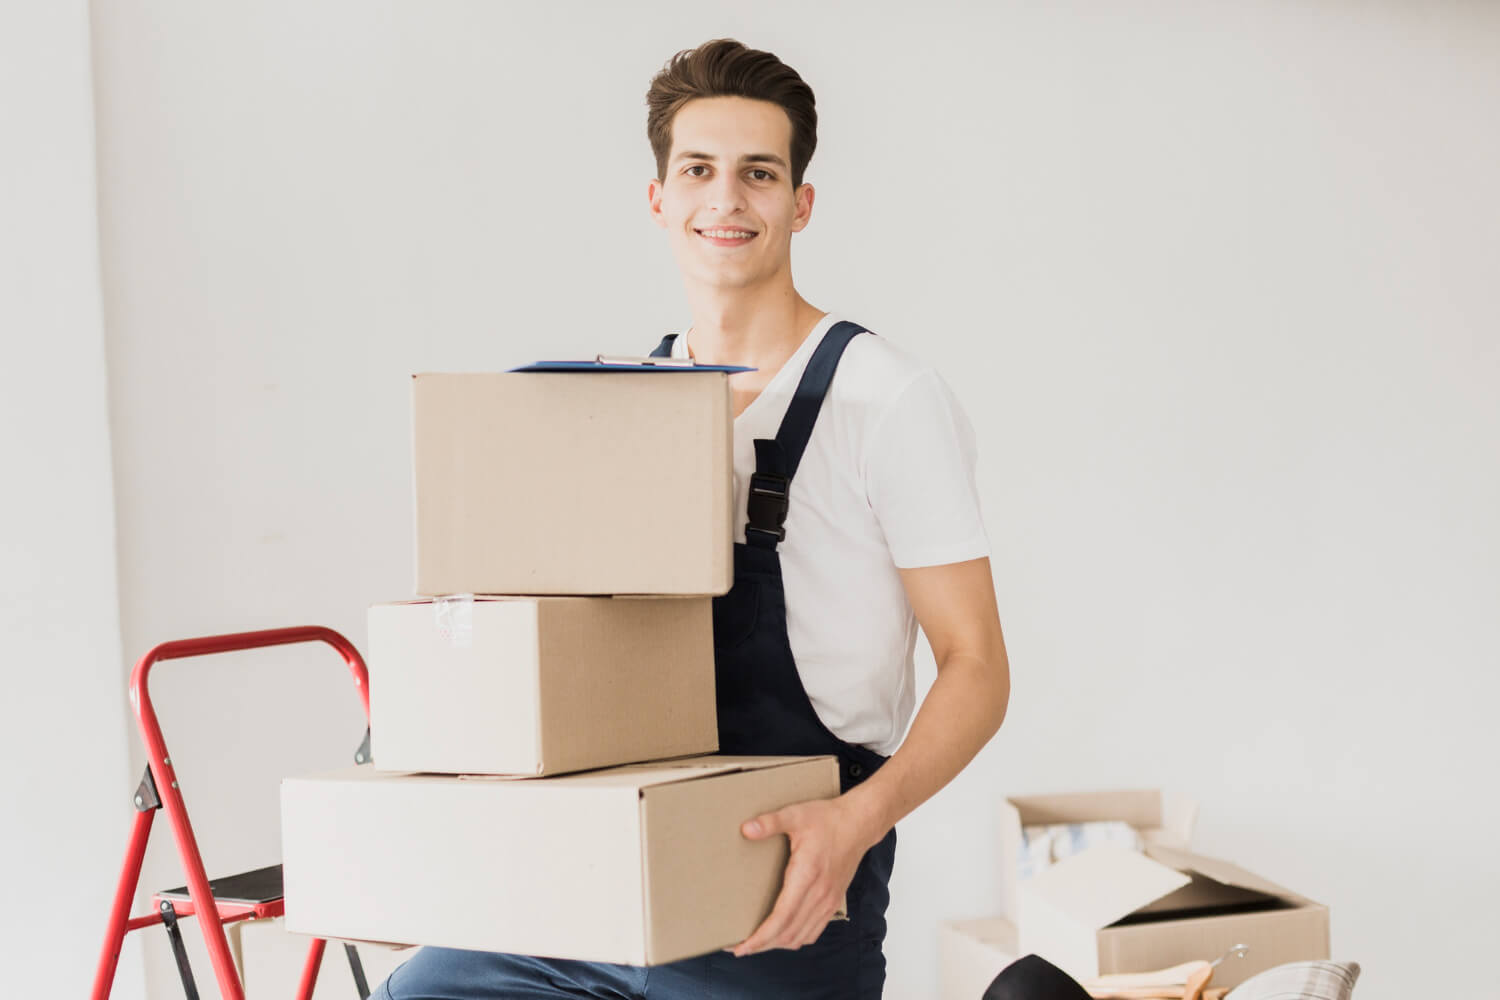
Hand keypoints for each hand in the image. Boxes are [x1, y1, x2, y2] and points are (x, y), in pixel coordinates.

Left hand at [730, 795, 877, 956]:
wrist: (859, 824)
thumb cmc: (827, 819)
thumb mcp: (796, 814)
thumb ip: (770, 822)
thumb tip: (746, 829)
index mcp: (807, 876)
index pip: (781, 918)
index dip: (760, 937)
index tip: (741, 947)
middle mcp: (819, 894)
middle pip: (788, 933)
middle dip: (762, 945)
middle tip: (739, 948)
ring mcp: (828, 901)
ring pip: (800, 937)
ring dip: (777, 945)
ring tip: (756, 944)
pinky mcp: (833, 902)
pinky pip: (814, 931)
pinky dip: (796, 939)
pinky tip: (782, 936)